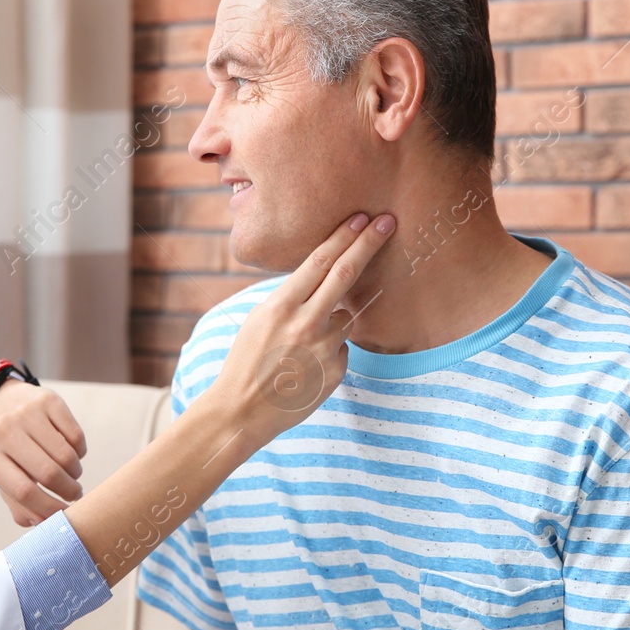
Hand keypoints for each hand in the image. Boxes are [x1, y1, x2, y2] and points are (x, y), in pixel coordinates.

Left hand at [0, 378, 88, 526]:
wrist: (6, 404)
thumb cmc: (9, 451)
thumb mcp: (4, 477)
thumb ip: (19, 505)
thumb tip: (42, 523)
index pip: (24, 492)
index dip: (49, 508)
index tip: (65, 515)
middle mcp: (4, 432)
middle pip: (48, 473)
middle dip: (68, 491)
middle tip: (75, 495)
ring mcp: (26, 413)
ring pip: (66, 455)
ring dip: (75, 473)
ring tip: (72, 475)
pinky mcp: (48, 401)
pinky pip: (76, 436)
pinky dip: (80, 452)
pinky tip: (73, 453)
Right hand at [209, 212, 393, 448]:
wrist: (242, 410)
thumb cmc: (246, 360)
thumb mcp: (259, 318)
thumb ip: (291, 298)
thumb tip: (322, 278)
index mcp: (281, 305)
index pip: (319, 261)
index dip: (343, 237)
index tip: (361, 219)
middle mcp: (306, 323)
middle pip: (345, 274)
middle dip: (368, 244)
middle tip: (387, 222)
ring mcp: (325, 348)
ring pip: (346, 316)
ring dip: (333, 319)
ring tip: (301, 344)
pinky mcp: (337, 370)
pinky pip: (342, 347)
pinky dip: (329, 350)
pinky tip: (305, 366)